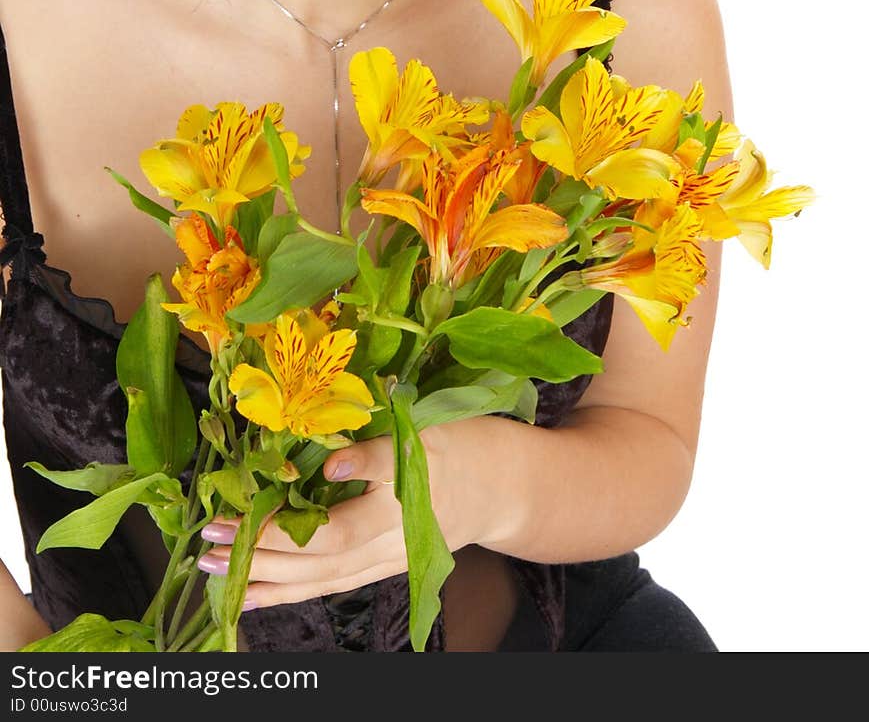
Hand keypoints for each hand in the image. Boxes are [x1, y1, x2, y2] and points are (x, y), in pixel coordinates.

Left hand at [197, 415, 515, 609]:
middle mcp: (385, 546)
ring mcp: (382, 562)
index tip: (235, 514)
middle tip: (207, 541)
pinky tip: (251, 592)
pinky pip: (326, 586)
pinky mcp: (378, 567)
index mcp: (396, 510)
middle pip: (312, 563)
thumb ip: (375, 452)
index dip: (281, 528)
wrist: (503, 487)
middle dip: (255, 555)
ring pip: (315, 582)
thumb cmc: (463, 446)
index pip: (328, 532)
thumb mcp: (424, 433)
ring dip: (262, 579)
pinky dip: (286, 592)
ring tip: (212, 571)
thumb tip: (330, 466)